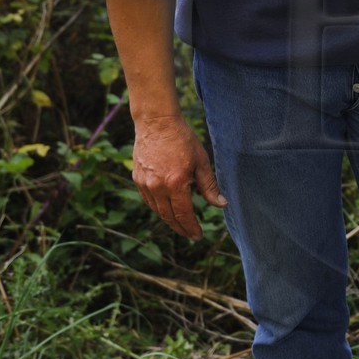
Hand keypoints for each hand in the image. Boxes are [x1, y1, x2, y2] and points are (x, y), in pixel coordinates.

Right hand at [131, 115, 226, 239]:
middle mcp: (158, 187)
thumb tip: (221, 204)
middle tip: (190, 235)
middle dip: (181, 228)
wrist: (157, 122)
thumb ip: (209, 186)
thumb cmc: (182, 139)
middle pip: (169, 217)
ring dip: (169, 220)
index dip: (191, 228)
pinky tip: (166, 209)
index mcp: (176, 184)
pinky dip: (158, 208)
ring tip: (180, 224)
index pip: (184, 214)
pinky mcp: (137, 178)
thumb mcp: (201, 162)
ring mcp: (145, 184)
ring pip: (157, 210)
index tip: (198, 236)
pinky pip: (148, 200)